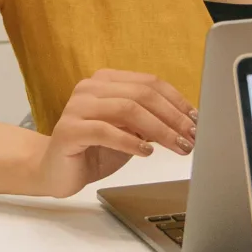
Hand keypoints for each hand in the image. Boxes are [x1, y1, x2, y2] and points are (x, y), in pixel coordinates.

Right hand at [29, 70, 196, 198]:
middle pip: (141, 94)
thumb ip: (150, 122)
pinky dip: (130, 141)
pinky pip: (105, 131)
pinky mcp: (69, 130)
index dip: (176, 100)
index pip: (149, 83)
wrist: (55, 170)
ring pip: (127, 109)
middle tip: (192, 137)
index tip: (196, 120)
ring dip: (159, 129)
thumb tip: (187, 123)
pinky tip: (147, 152)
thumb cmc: (94, 150)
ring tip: (177, 146)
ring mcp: (77, 107)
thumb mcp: (129, 132)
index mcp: (106, 81)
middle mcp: (90, 88)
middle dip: (172, 117)